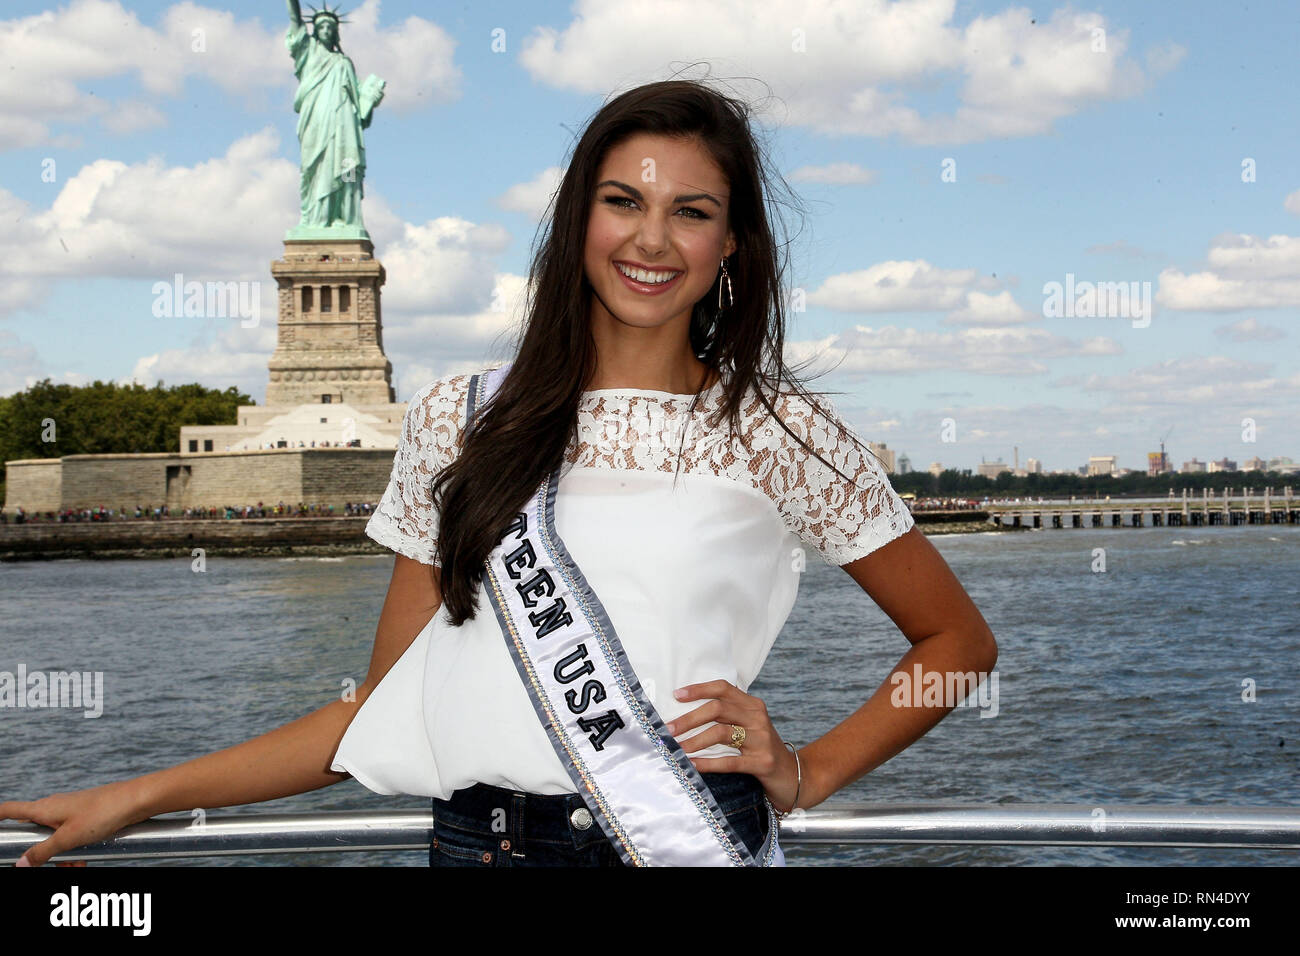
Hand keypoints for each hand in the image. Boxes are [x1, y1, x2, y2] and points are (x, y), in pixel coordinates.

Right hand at [1, 780, 148, 866]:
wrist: (135, 801)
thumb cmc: (102, 813)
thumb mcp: (68, 838)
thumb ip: (42, 852)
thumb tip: (20, 863)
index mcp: (43, 808)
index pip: (9, 810)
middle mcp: (53, 808)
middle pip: (34, 834)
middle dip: (39, 854)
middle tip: (55, 864)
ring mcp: (69, 813)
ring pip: (55, 840)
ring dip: (61, 857)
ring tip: (76, 865)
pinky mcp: (84, 818)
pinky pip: (71, 838)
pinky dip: (74, 851)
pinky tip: (83, 861)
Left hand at [667, 679, 800, 813]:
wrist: (794, 776)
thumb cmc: (762, 750)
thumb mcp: (749, 727)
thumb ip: (728, 717)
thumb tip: (686, 714)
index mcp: (753, 705)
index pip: (723, 688)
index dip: (699, 689)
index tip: (676, 695)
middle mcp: (758, 718)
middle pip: (717, 709)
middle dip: (689, 719)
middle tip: (668, 729)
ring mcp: (761, 740)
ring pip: (721, 733)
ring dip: (694, 741)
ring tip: (676, 749)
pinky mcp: (762, 763)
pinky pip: (730, 761)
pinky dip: (708, 763)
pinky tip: (692, 765)